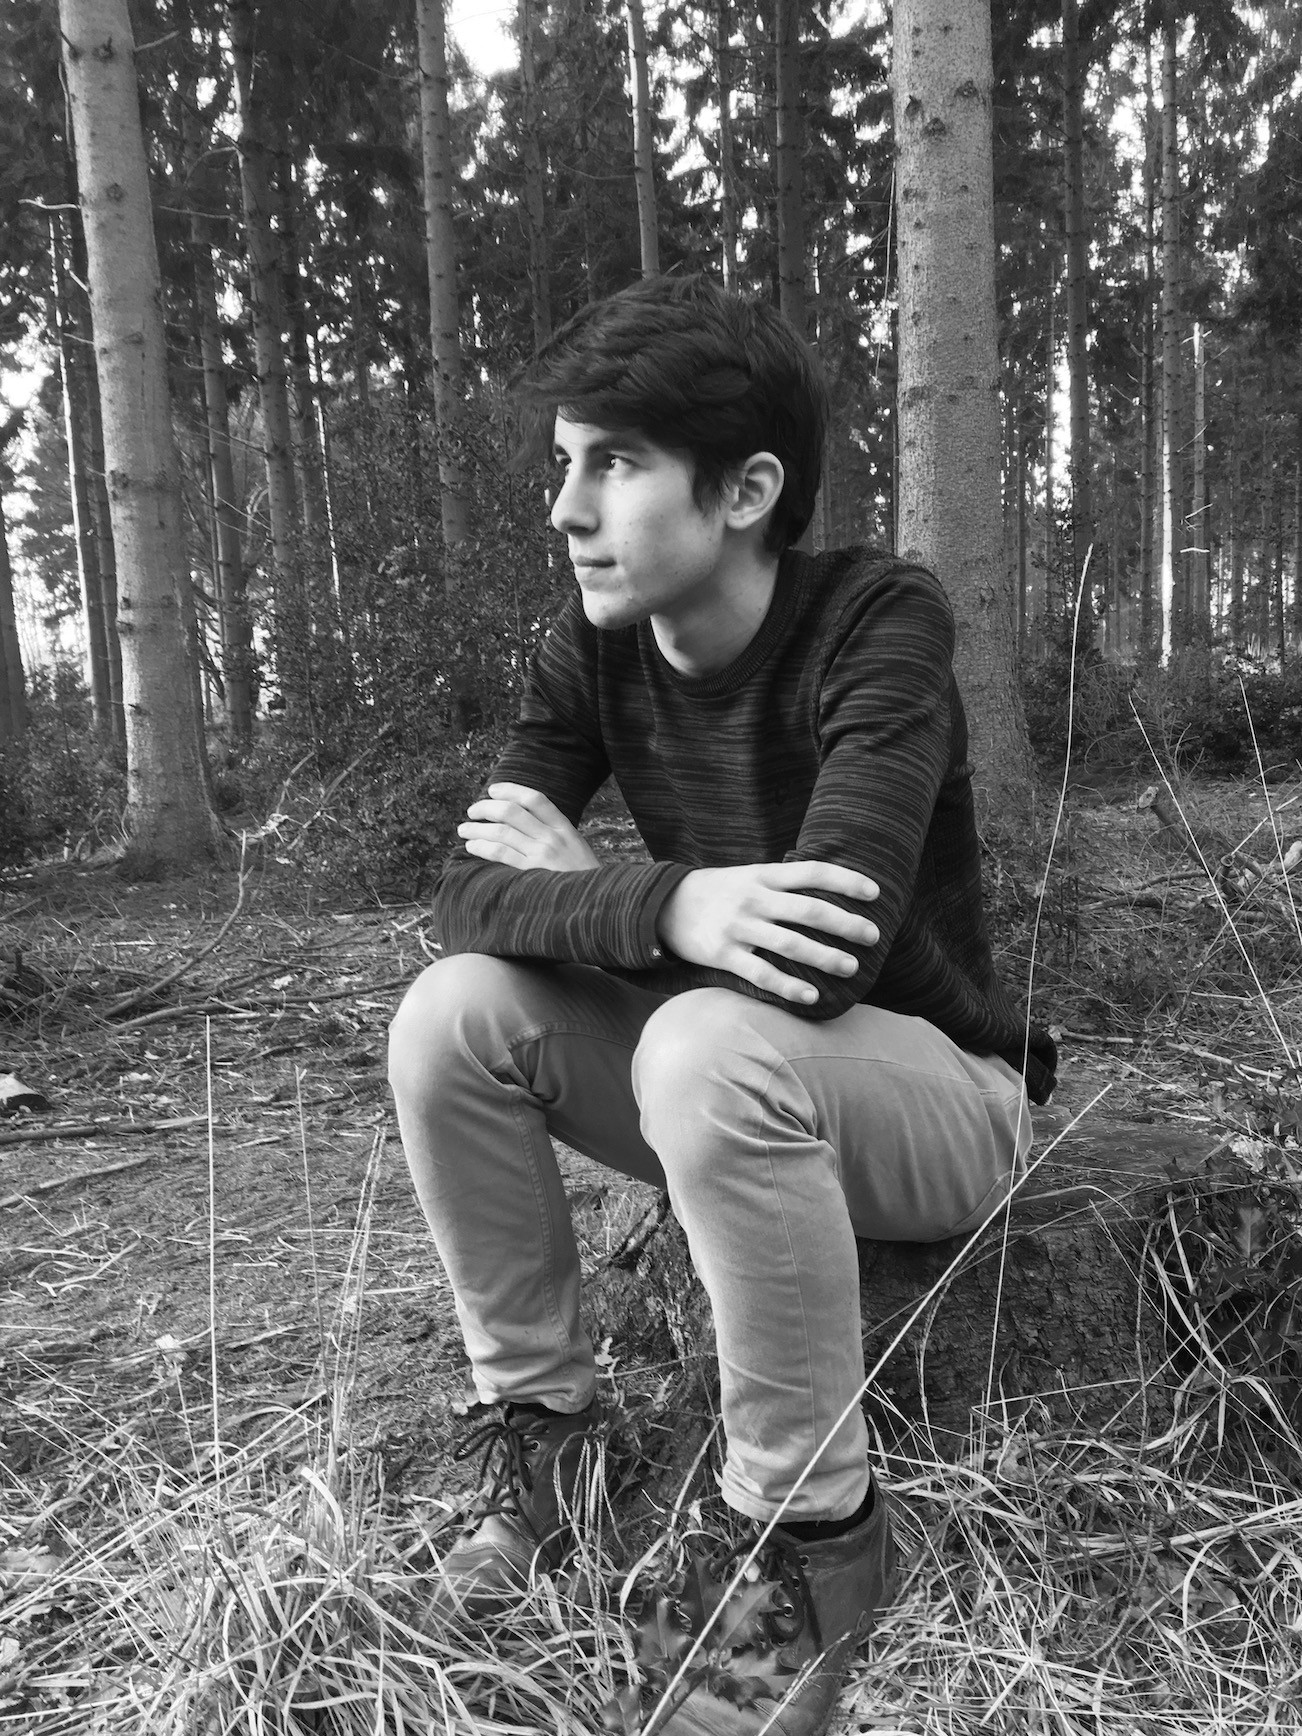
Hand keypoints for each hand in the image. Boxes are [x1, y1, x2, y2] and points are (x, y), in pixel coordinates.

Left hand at [458, 783, 599, 871]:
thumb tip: (518, 824)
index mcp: (565, 828)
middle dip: (486, 808)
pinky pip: (500, 853)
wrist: (595, 906)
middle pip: (512, 811)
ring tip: (464, 830)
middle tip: (472, 811)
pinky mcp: (531, 873)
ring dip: (477, 829)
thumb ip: (552, 835)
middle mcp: (553, 837)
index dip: (510, 790)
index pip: (535, 798)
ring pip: (501, 831)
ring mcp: (542, 855)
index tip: (492, 790)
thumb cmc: (582, 880)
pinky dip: (482, 847)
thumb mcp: (575, 850)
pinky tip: (472, 847)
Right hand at [656, 861, 879, 1004]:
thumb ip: (783, 883)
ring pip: (790, 943)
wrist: (663, 904)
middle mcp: (753, 899)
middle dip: (845, 923)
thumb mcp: (749, 876)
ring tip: (851, 967)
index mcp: (763, 876)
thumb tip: (830, 890)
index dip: (846, 880)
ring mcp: (738, 927)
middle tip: (873, 936)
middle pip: (808, 909)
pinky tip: (811, 996)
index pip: (812, 872)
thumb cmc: (718, 891)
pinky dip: (788, 986)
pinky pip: (761, 973)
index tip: (875, 893)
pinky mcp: (723, 954)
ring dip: (825, 956)